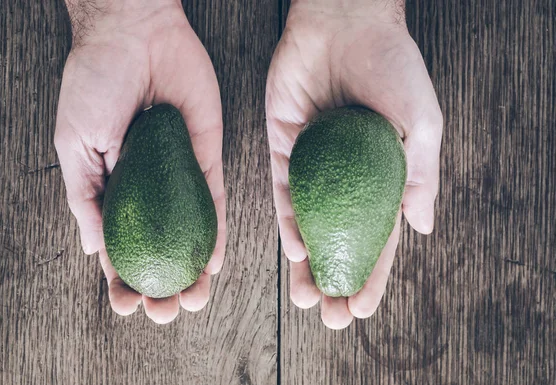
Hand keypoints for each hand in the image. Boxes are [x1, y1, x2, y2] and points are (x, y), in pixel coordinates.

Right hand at [54, 0, 225, 323]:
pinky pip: (215, 201)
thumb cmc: (95, 83)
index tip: (128, 305)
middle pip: (160, 248)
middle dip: (163, 285)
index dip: (123, 280)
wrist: (134, 35)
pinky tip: (215, 263)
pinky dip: (217, 233)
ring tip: (193, 300)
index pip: (120, 246)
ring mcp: (178, 174)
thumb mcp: (75, 146)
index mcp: (113, 187)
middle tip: (165, 312)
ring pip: (190, 234)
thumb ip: (85, 198)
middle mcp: (149, 187)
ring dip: (192, 271)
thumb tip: (92, 250)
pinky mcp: (206, 155)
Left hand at [266, 0, 441, 328]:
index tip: (361, 309)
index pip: (377, 237)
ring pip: (308, 225)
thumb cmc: (392, 65)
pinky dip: (286, 222)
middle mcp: (345, 176)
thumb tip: (421, 229)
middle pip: (339, 240)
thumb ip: (421, 176)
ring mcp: (314, 165)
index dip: (372, 275)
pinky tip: (291, 251)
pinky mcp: (284, 147)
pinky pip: (283, 192)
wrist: (347, 22)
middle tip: (329, 317)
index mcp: (382, 175)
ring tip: (307, 298)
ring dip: (307, 263)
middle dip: (335, 280)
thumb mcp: (421, 123)